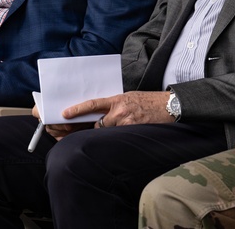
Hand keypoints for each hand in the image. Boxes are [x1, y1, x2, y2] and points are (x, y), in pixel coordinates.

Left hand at [43, 91, 171, 138]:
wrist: (169, 105)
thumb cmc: (149, 102)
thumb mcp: (130, 98)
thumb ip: (115, 105)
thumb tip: (102, 115)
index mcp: (117, 99)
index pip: (92, 104)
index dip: (77, 109)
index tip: (65, 114)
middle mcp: (119, 109)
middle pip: (98, 123)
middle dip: (95, 128)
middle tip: (99, 130)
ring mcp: (126, 120)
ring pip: (108, 131)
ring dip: (111, 133)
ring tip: (125, 127)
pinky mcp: (133, 129)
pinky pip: (119, 136)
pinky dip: (120, 137)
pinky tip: (130, 132)